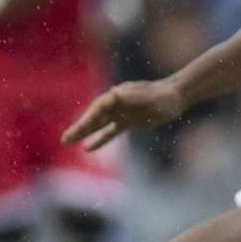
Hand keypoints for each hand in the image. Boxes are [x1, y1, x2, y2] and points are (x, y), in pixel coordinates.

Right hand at [61, 79, 188, 149]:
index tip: (79, 127)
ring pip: (99, 125)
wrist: (176, 97)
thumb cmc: (163, 96)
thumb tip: (113, 93)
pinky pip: (110, 132)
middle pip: (94, 117)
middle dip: (80, 128)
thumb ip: (131, 96)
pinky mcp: (127, 122)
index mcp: (117, 95)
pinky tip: (88, 148)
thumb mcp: (148, 97)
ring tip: (67, 142)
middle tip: (64, 140)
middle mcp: (115, 103)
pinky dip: (100, 139)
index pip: (98, 107)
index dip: (88, 118)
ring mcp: (120, 113)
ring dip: (84, 133)